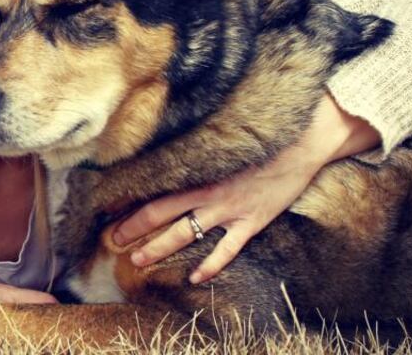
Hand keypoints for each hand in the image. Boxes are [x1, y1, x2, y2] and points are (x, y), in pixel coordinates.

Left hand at [112, 91, 379, 284]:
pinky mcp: (252, 221)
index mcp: (198, 167)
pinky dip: (210, 265)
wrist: (304, 140)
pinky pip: (226, 250)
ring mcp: (229, 208)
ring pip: (185, 234)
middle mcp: (208, 190)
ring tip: (138, 261)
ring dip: (159, 248)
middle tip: (111, 241)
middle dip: (133, 228)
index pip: (154, 185)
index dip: (129, 199)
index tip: (107, 208)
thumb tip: (166, 143)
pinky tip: (194, 278)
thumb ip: (196, 144)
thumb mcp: (222, 135)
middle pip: (160, 212)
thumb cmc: (261, 133)